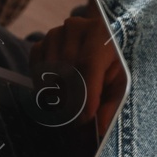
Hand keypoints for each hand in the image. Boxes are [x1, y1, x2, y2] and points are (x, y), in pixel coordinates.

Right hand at [29, 11, 124, 135]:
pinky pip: (36, 67)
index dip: (86, 93)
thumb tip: (101, 128)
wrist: (104, 38)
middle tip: (77, 119)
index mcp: (102, 32)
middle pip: (65, 71)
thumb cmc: (114, 62)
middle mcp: (76, 28)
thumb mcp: (121, 81)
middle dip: (70, 100)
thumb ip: (112, 102)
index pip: (87, 64)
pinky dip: (41, 83)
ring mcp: (56, 34)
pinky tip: (54, 91)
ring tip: (68, 107)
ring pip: (48, 72)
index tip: (86, 116)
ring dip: (56, 94)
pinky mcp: (42, 42)